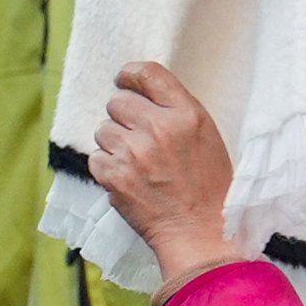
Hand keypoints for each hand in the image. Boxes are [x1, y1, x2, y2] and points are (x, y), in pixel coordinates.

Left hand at [88, 63, 245, 289]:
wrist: (201, 233)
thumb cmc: (210, 188)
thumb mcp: (207, 137)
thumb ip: (176, 112)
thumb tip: (141, 94)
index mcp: (186, 114)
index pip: (147, 73)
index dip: (129, 74)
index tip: (124, 80)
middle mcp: (158, 128)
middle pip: (118, 102)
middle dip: (124, 117)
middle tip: (138, 138)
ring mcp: (133, 152)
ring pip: (103, 130)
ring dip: (114, 144)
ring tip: (136, 163)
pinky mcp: (114, 176)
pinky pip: (95, 158)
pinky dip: (107, 168)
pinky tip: (128, 179)